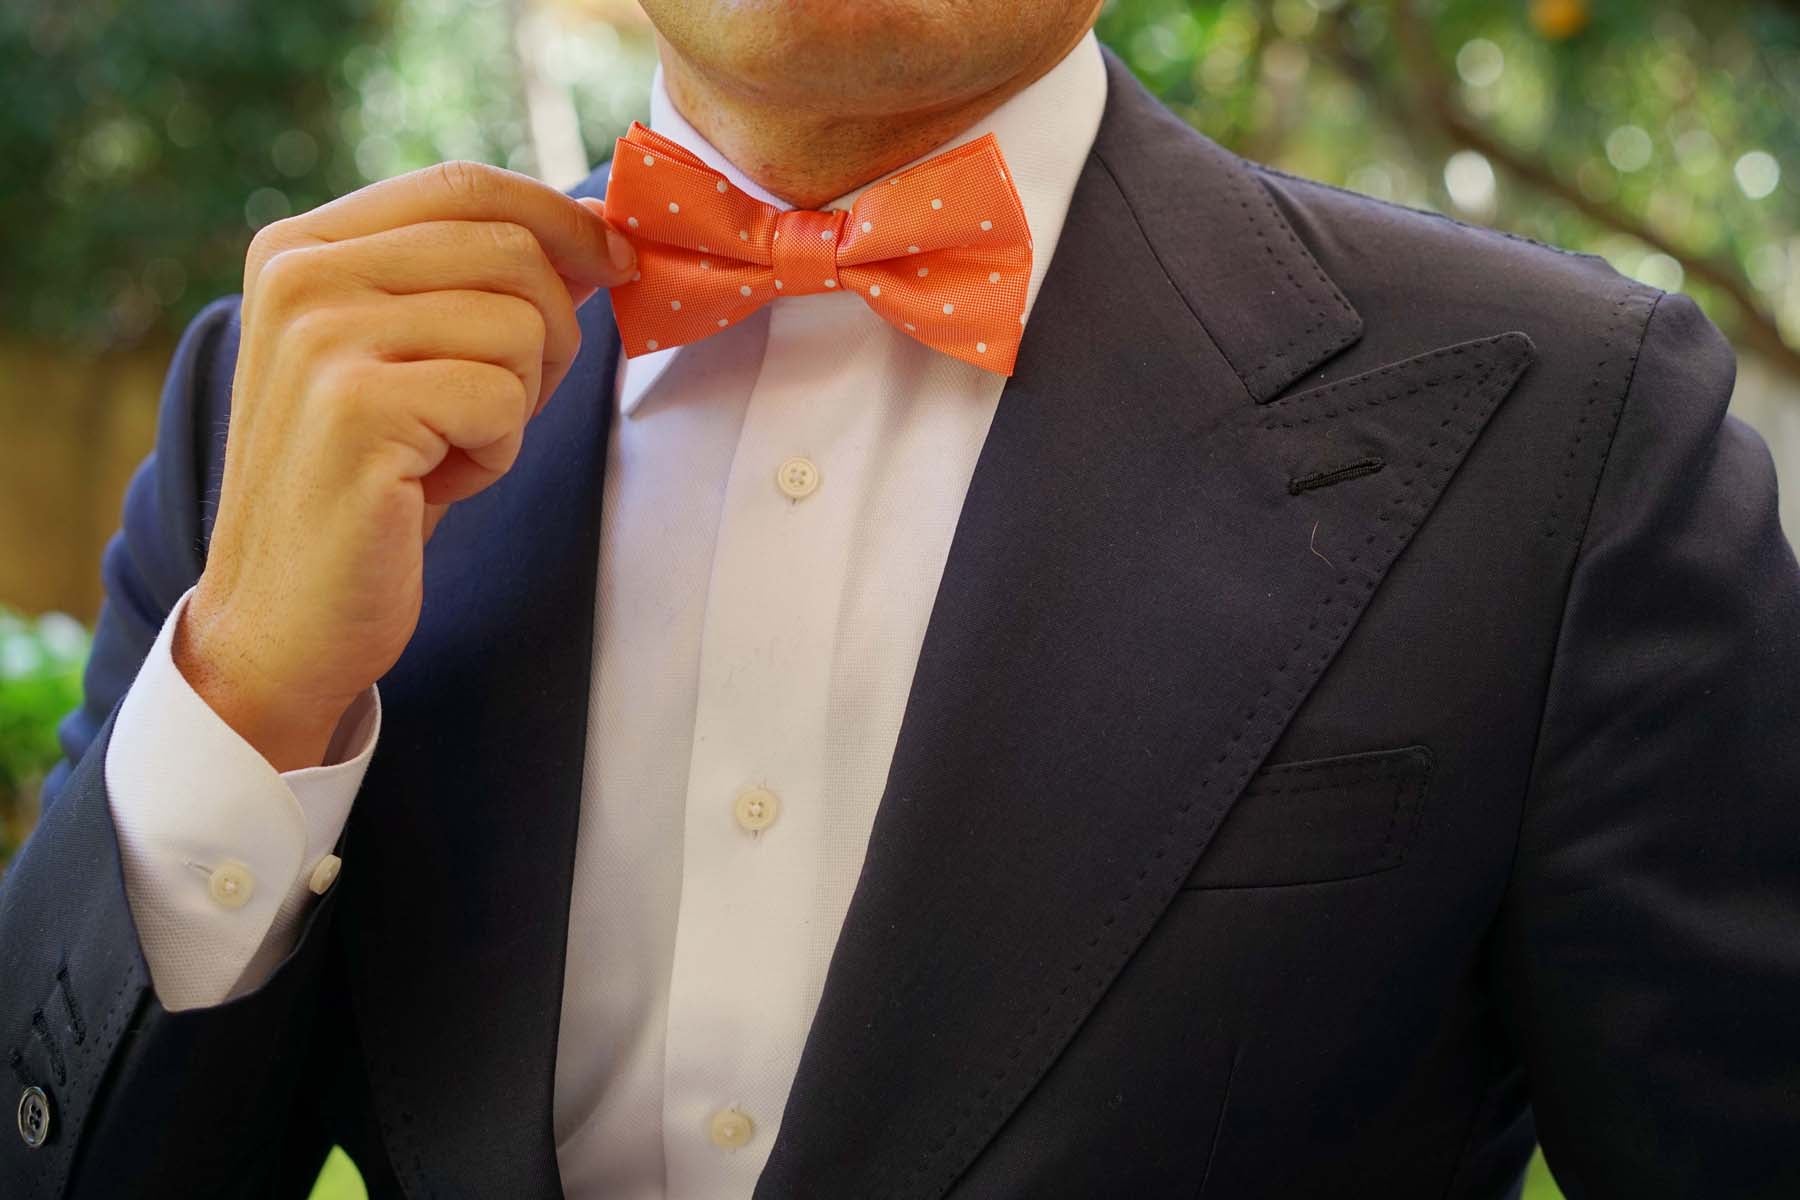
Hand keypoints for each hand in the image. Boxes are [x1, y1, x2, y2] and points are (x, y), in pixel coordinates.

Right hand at [173, 161, 634, 770]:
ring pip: (519, 325)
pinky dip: (494, 454)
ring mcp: (321, 338)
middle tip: (499, 407)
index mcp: (301, 246)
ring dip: (515, 405)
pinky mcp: (356, 408)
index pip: (465, 186)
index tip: (617, 263)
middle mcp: (299, 274)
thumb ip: (474, 283)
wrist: (286, 616)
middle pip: (509, 250)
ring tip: (445, 450)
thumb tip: (599, 231)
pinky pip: (502, 398)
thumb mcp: (412, 358)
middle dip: (548, 334)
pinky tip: (431, 485)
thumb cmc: (369, 486)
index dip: (562, 218)